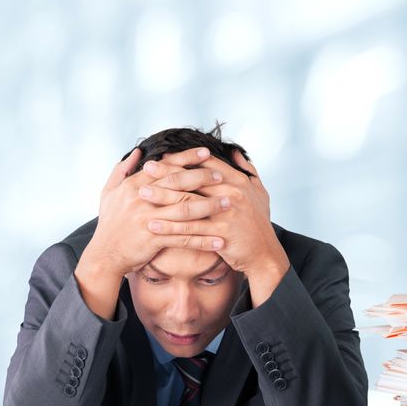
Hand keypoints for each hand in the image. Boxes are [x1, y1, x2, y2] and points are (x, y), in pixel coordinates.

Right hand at [75, 147, 226, 318]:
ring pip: (185, 209)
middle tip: (223, 175)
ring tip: (228, 203)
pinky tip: (220, 241)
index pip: (165, 166)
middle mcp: (141, 199)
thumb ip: (121, 171)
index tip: (206, 152)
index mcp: (133, 185)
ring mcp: (148, 219)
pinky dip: (203, 240)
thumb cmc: (109, 225)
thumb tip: (137, 152)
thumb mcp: (108, 193)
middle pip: (178, 183)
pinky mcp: (153, 239)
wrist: (104, 256)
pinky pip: (184, 238)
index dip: (187, 158)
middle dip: (203, 177)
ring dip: (209, 206)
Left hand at [145, 150, 289, 305]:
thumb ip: (247, 170)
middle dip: (166, 173)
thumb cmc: (259, 223)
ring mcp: (226, 213)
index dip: (183, 158)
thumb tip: (234, 151)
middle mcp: (232, 194)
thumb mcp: (259, 192)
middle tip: (146, 168)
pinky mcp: (221, 233)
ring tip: (142, 194)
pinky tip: (153, 224)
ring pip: (188, 202)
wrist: (264, 253)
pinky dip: (170, 227)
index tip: (163, 155)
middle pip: (193, 179)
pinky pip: (190, 229)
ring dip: (162, 197)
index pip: (206, 165)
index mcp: (238, 181)